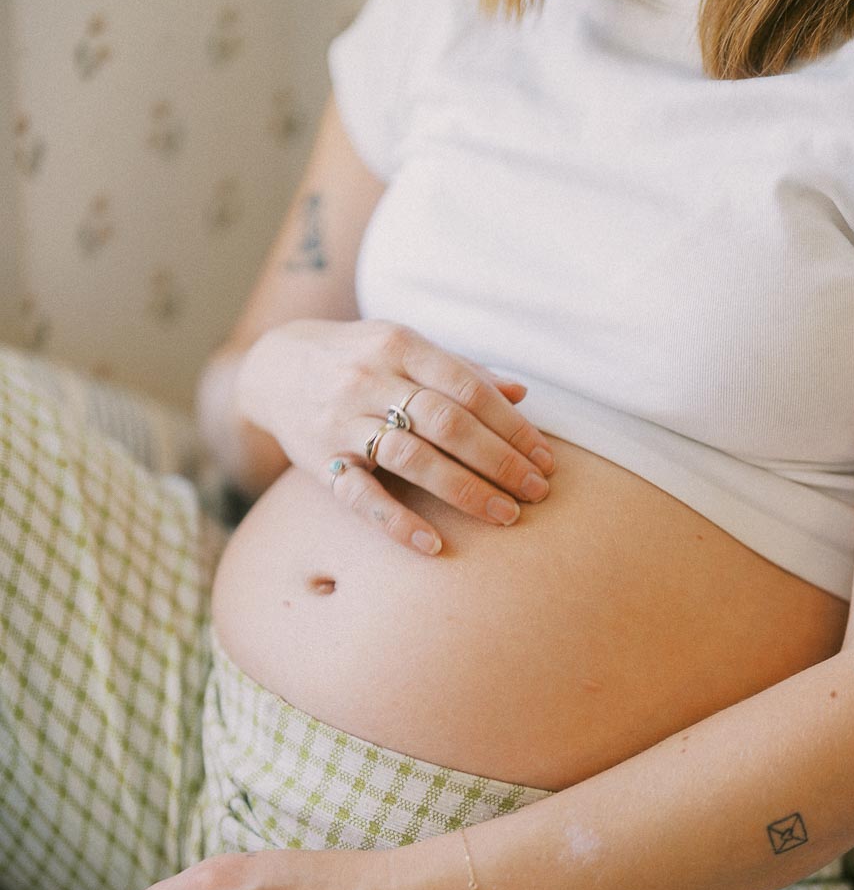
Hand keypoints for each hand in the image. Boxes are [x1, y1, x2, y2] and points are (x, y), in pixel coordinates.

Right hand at [235, 319, 554, 553]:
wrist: (273, 367)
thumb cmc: (357, 359)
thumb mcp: (404, 348)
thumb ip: (460, 370)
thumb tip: (522, 392)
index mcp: (400, 345)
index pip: (468, 388)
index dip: (512, 425)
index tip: (544, 457)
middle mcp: (370, 379)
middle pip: (447, 422)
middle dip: (499, 460)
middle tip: (537, 491)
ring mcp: (342, 421)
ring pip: (411, 457)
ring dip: (465, 490)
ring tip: (506, 515)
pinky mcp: (320, 461)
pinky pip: (360, 496)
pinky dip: (397, 522)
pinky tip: (434, 544)